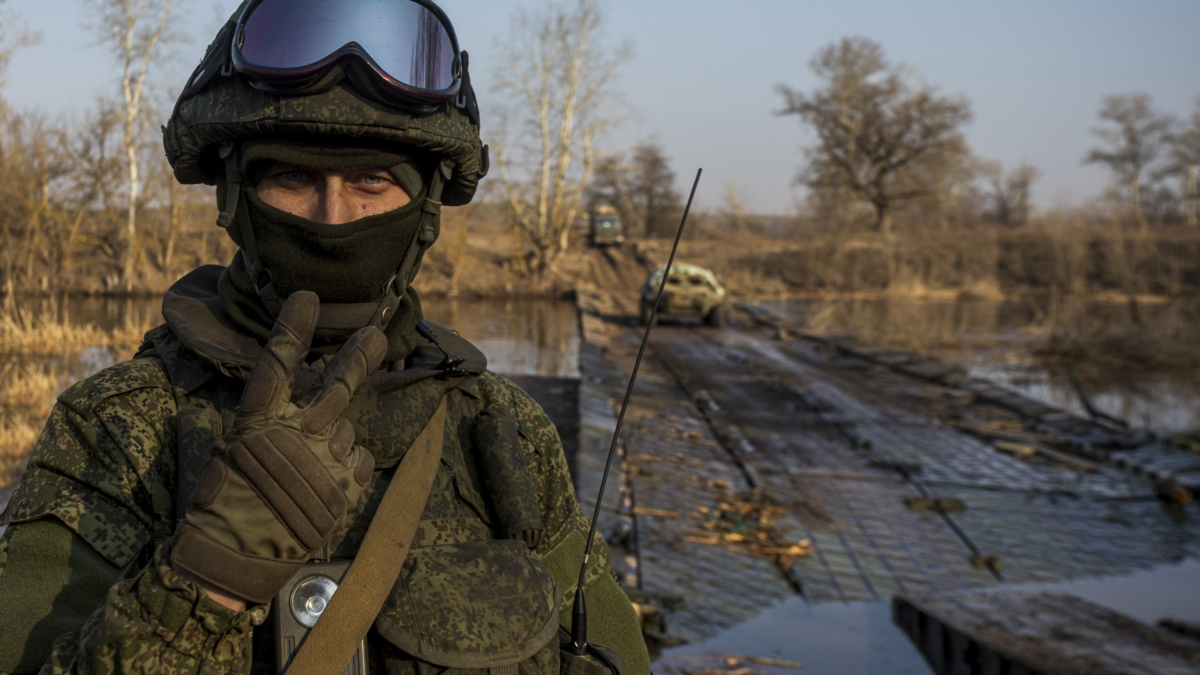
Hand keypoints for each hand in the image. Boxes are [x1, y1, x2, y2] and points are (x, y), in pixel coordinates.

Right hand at [170, 291, 385, 604]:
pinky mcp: (346, 485)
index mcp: (259, 420)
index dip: (293, 328)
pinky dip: (347, 464)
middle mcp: (297, 432)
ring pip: (346, 429)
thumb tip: (288, 401)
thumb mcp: (231, 451)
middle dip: (361, 355)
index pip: (278, 363)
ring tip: (308, 467)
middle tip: (378, 332)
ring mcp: (326, 458)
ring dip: (333, 440)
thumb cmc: (224, 502)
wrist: (236, 556)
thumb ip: (263, 423)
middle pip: (339, 384)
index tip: (308, 297)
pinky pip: (359, 459)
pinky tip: (325, 481)